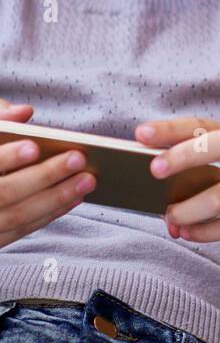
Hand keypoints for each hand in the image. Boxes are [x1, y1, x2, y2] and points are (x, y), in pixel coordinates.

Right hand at [0, 97, 94, 248]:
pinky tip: (74, 198)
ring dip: (56, 198)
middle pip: (4, 193)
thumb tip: (25, 112)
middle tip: (78, 159)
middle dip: (44, 176)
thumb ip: (1, 118)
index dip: (7, 157)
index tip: (34, 146)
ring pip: (16, 217)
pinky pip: (20, 231)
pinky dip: (49, 214)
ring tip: (87, 180)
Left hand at [135, 114, 219, 241]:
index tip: (140, 133)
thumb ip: (205, 166)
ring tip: (169, 217)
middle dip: (184, 156)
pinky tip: (189, 234)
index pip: (203, 125)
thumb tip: (156, 188)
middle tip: (153, 170)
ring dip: (189, 210)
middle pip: (219, 146)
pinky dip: (206, 232)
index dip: (172, 128)